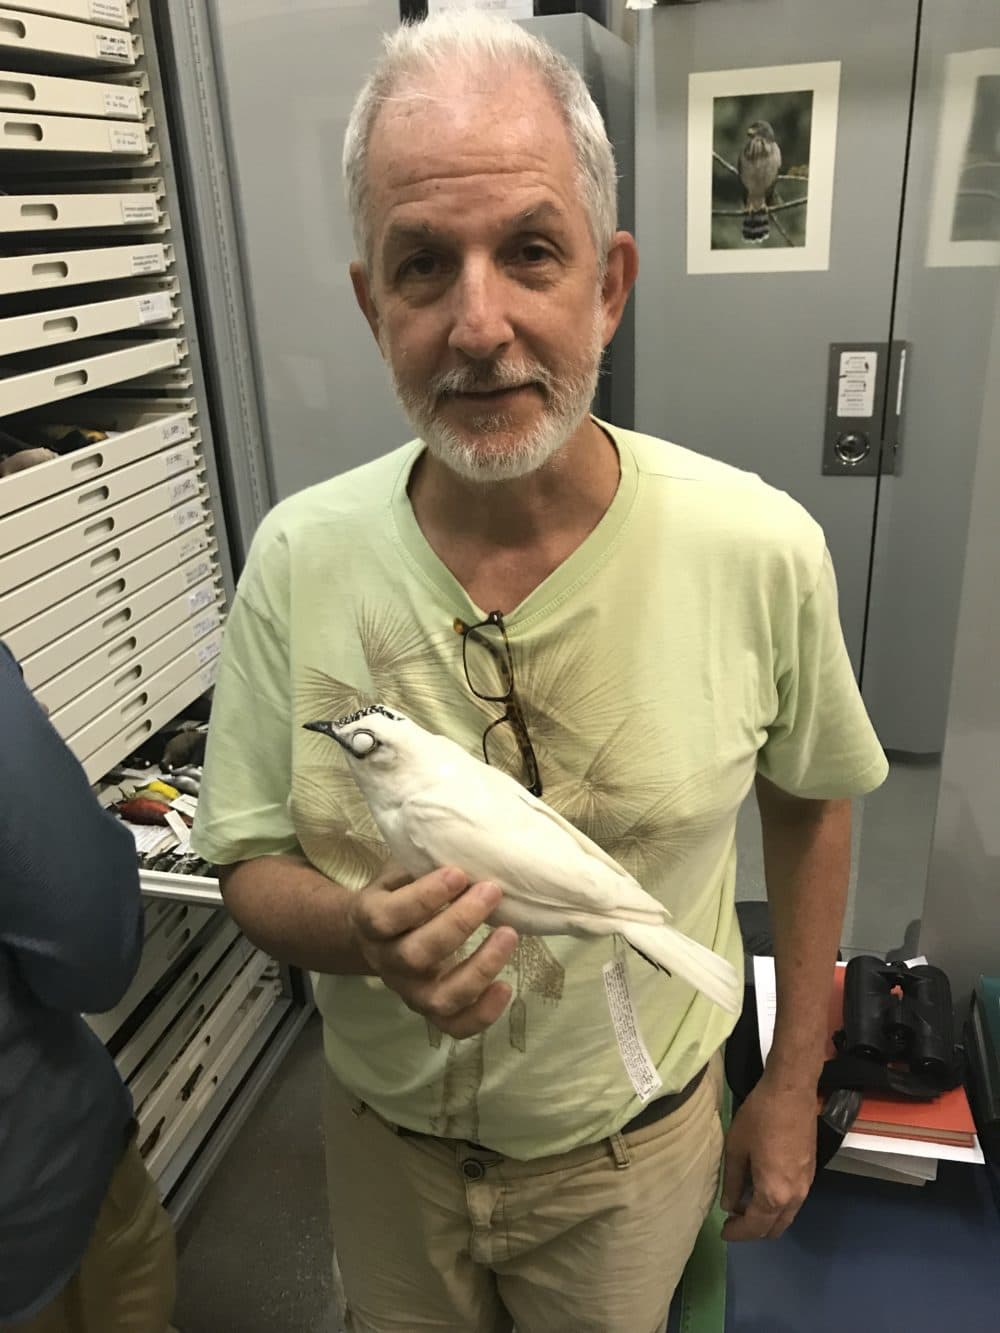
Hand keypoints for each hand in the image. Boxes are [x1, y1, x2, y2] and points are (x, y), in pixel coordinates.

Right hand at [349, 861, 517, 1039]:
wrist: (375, 933)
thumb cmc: (399, 890)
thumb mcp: (400, 868)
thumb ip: (423, 860)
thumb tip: (467, 837)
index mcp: (371, 919)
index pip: (390, 915)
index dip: (425, 897)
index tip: (459, 872)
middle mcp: (385, 961)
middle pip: (417, 955)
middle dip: (459, 923)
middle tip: (492, 891)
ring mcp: (407, 991)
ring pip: (438, 998)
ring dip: (478, 969)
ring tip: (509, 935)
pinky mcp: (429, 1010)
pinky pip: (453, 1026)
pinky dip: (481, 1014)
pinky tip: (506, 987)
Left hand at [720, 1073, 816, 1240]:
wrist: (791, 1092)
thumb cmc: (759, 1117)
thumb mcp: (736, 1148)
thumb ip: (732, 1181)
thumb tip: (730, 1205)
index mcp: (774, 1193)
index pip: (755, 1227)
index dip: (737, 1233)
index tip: (724, 1233)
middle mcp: (794, 1197)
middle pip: (774, 1229)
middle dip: (752, 1230)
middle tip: (733, 1220)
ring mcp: (806, 1186)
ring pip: (786, 1217)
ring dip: (766, 1218)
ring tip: (743, 1205)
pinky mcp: (811, 1174)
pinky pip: (793, 1203)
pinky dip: (777, 1206)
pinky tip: (761, 1190)